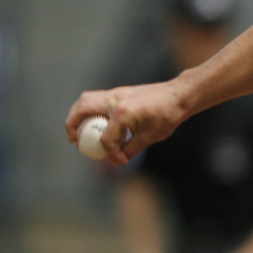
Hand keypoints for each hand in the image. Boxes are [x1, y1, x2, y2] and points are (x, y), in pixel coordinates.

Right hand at [65, 79, 189, 165]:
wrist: (179, 95)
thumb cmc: (168, 115)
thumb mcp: (150, 137)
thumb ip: (130, 149)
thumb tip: (115, 160)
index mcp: (123, 112)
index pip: (106, 137)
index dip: (110, 153)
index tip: (117, 160)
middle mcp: (116, 99)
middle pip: (83, 108)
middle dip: (72, 124)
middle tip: (74, 140)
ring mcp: (117, 92)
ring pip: (87, 99)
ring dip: (77, 115)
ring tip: (77, 131)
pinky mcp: (120, 92)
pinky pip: (97, 99)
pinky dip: (89, 110)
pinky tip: (93, 122)